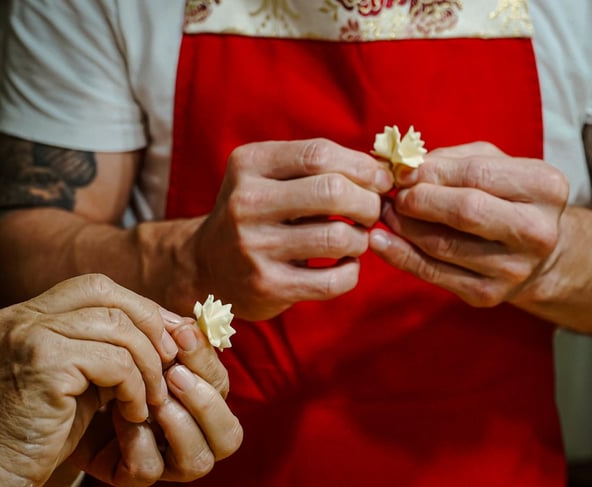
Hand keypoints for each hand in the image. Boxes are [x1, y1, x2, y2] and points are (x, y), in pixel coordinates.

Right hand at [0, 274, 179, 485]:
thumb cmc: (40, 429)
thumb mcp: (79, 376)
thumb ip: (108, 347)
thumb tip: (167, 327)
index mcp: (28, 314)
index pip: (96, 287)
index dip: (139, 307)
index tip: (167, 335)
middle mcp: (24, 317)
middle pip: (109, 296)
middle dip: (150, 326)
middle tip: (170, 359)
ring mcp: (31, 337)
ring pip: (119, 330)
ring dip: (148, 365)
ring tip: (152, 396)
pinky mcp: (46, 365)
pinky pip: (116, 364)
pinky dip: (136, 388)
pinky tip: (133, 412)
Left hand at [70, 305, 241, 485]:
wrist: (59, 390)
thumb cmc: (107, 364)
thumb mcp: (139, 347)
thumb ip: (166, 337)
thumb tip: (189, 323)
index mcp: (200, 399)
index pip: (223, 387)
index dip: (208, 362)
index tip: (182, 334)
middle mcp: (192, 433)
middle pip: (229, 435)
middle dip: (204, 401)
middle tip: (174, 374)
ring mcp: (166, 459)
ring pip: (198, 460)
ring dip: (178, 424)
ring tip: (154, 400)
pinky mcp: (132, 473)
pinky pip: (150, 467)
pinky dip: (139, 441)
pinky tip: (120, 417)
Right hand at [191, 138, 393, 320]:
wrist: (207, 264)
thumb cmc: (257, 212)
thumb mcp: (270, 176)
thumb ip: (317, 167)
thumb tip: (383, 171)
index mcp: (249, 164)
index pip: (319, 154)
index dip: (362, 166)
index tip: (380, 180)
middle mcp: (246, 202)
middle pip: (332, 191)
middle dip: (368, 202)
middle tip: (371, 211)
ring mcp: (254, 247)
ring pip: (338, 237)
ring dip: (361, 239)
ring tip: (354, 239)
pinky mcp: (267, 286)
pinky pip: (333, 281)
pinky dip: (351, 272)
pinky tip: (344, 265)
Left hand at [370, 142, 568, 305]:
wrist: (535, 253)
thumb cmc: (506, 197)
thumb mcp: (494, 164)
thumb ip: (452, 160)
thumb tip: (404, 169)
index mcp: (544, 187)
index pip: (477, 174)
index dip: (432, 172)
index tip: (403, 172)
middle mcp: (536, 231)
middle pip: (465, 211)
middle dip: (419, 200)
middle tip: (395, 194)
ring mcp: (513, 268)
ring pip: (442, 244)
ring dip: (404, 226)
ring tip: (387, 212)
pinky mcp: (487, 294)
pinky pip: (432, 273)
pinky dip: (400, 255)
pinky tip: (381, 241)